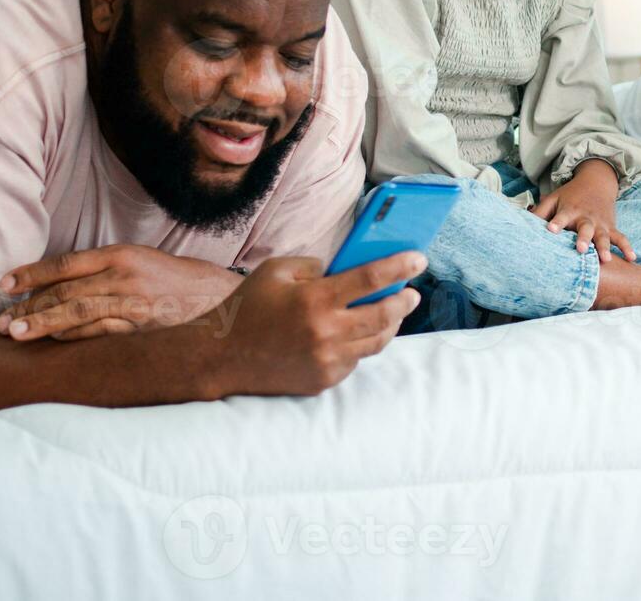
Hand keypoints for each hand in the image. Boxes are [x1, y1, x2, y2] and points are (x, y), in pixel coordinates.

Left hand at [0, 245, 241, 341]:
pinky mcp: (141, 327)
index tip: (4, 285)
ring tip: (15, 333)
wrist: (213, 297)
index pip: (65, 264)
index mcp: (120, 254)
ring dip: (42, 323)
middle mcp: (124, 276)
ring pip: (77, 312)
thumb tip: (52, 283)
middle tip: (0, 321)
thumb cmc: (168, 278)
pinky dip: (74, 336)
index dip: (31, 274)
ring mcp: (133, 303)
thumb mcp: (136, 260)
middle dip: (28, 306)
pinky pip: (99, 332)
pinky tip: (54, 339)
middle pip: (65, 291)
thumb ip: (99, 269)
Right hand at [212, 252, 422, 396]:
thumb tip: (348, 269)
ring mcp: (326, 360)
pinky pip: (355, 360)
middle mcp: (325, 332)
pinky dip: (361, 345)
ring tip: (395, 311)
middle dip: (404, 301)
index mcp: (315, 299)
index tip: (419, 260)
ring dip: (390, 325)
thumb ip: (315, 265)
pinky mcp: (323, 380)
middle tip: (412, 292)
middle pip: (384, 315)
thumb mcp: (277, 270)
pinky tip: (360, 334)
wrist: (221, 357)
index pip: (371, 278)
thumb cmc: (249, 307)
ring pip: (376, 342)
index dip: (400, 267)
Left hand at [529, 158, 634, 260]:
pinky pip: (621, 237)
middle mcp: (585, 217)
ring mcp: (600, 223)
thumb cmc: (569, 196)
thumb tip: (522, 226)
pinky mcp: (611, 227)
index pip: (560, 217)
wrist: (596, 182)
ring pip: (604, 236)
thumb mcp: (553, 199)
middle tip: (581, 249)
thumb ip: (539, 213)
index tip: (550, 230)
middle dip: (584, 239)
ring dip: (605, 247)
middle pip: (585, 229)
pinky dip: (627, 247)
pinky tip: (632, 258)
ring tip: (607, 260)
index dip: (556, 224)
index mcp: (569, 210)